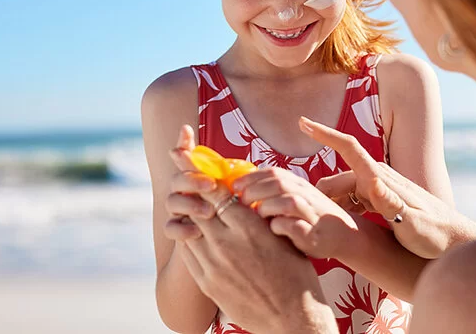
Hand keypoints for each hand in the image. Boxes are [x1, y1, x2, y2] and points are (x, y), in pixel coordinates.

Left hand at [167, 125, 337, 333]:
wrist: (292, 318)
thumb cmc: (296, 275)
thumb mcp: (281, 236)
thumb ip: (259, 216)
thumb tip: (243, 196)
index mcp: (249, 227)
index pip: (215, 192)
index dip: (199, 173)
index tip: (187, 157)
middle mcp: (227, 243)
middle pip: (197, 207)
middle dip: (188, 190)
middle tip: (179, 175)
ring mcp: (213, 265)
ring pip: (189, 229)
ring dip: (188, 217)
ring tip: (188, 206)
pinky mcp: (207, 282)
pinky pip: (189, 253)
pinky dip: (190, 239)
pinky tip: (195, 235)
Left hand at [231, 167, 358, 259]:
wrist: (345, 235)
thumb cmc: (310, 218)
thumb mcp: (294, 198)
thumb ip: (272, 192)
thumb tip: (239, 190)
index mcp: (298, 184)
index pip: (273, 172)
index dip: (251, 177)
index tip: (234, 186)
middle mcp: (306, 195)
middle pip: (278, 183)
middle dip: (255, 191)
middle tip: (240, 203)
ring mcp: (311, 214)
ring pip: (288, 201)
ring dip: (267, 207)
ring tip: (256, 217)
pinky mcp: (314, 235)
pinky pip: (295, 227)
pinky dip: (281, 226)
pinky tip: (272, 230)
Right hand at [300, 116, 475, 258]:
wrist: (453, 241)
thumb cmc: (434, 235)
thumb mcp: (413, 224)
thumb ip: (391, 204)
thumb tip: (372, 182)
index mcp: (381, 179)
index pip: (349, 148)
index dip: (324, 134)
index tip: (302, 122)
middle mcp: (378, 178)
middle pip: (337, 179)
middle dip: (318, 193)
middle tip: (301, 214)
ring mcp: (379, 187)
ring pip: (342, 191)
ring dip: (329, 204)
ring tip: (316, 223)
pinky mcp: (380, 199)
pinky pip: (351, 199)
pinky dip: (340, 209)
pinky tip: (338, 224)